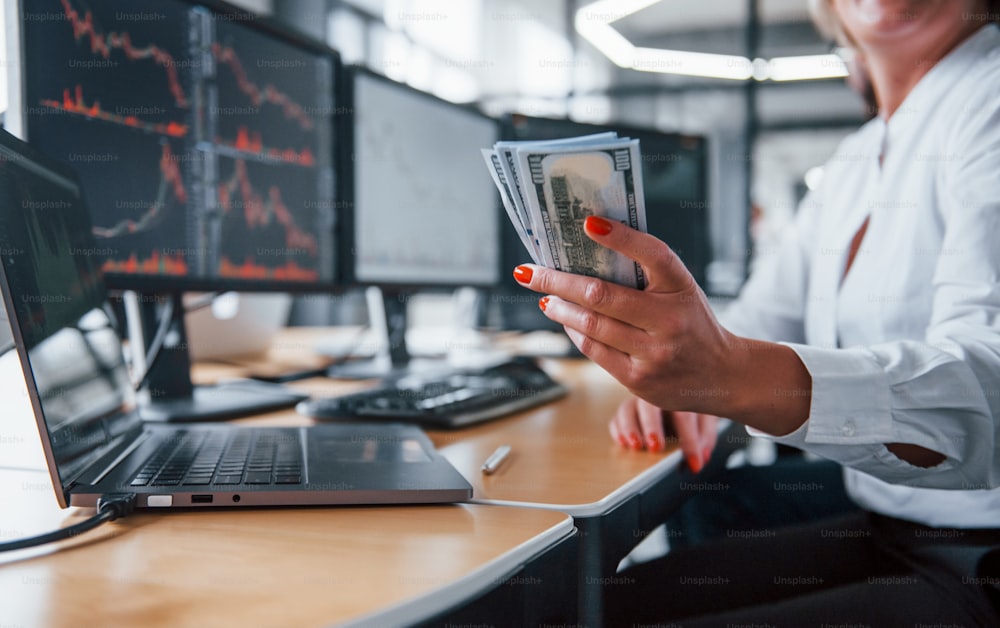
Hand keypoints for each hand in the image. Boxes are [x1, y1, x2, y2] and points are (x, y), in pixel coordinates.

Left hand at [514, 215, 811, 435]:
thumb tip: (586, 253)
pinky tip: (564, 320)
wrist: (725, 375)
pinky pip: (595, 351)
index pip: (653, 253)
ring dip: (559, 308)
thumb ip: (645, 274)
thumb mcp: (682, 291)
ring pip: (592, 325)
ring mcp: (655, 353)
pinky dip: (574, 332)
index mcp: (683, 288)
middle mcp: (671, 320)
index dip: (620, 237)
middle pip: (601, 295)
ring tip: (544, 296)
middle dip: (557, 281)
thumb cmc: (693, 323)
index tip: (588, 223)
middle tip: (529, 272)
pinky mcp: (640, 380)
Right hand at [609, 397, 718, 472]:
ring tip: (636, 446)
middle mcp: (655, 395)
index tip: (694, 463)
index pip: (684, 415)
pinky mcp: (626, 411)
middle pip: (648, 404)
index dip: (689, 441)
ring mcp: (638, 402)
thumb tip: (702, 457)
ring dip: (630, 427)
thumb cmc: (692, 410)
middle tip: (656, 447)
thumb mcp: (705, 419)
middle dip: (651, 426)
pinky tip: (623, 443)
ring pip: (627, 408)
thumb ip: (706, 436)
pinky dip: (618, 431)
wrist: (680, 393)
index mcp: (679, 395)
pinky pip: (616, 418)